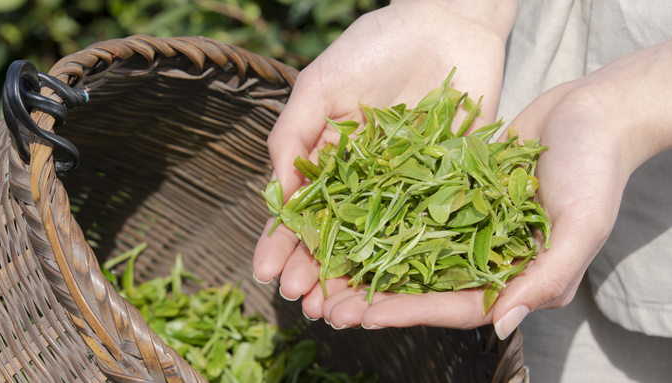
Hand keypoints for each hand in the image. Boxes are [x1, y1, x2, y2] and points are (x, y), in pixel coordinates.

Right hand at [253, 0, 517, 318]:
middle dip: (314, 270)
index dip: (282, 243)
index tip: (268, 274)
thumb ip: (293, 135)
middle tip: (304, 302)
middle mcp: (361, 181)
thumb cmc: (375, 45)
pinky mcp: (445, 187)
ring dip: (354, 278)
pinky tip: (390, 291)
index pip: (297, 210)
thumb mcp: (321, 85)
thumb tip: (276, 195)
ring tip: (339, 311)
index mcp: (325, 158)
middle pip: (332, 236)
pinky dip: (407, 263)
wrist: (447, 22)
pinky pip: (425, 230)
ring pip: (374, 244)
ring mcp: (402, 188)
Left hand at [314, 40, 671, 336]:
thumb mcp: (580, 225)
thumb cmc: (596, 169)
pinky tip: (342, 219)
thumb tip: (503, 325)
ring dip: (369, 262)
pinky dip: (380, 218)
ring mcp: (468, 226)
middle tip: (329, 305)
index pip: (456, 306)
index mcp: (516, 277)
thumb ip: (546, 277)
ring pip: (409, 251)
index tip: (366, 315)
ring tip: (326, 268)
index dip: (411, 312)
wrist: (592, 112)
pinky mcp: (453, 194)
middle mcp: (487, 258)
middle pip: (423, 286)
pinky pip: (411, 211)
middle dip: (378, 297)